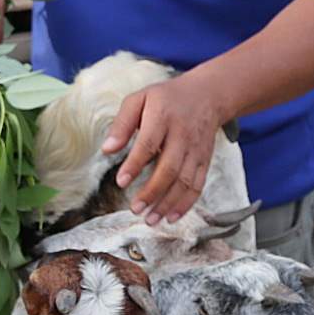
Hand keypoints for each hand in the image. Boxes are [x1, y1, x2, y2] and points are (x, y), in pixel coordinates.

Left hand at [104, 74, 228, 223]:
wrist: (207, 95)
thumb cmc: (166, 98)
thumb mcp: (139, 99)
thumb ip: (122, 123)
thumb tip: (107, 149)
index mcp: (163, 117)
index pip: (149, 144)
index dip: (135, 165)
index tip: (121, 182)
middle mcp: (182, 135)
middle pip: (169, 168)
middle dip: (152, 192)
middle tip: (135, 209)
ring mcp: (196, 150)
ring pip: (184, 181)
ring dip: (168, 203)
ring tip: (151, 219)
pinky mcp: (204, 160)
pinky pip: (197, 185)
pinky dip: (186, 204)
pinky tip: (171, 216)